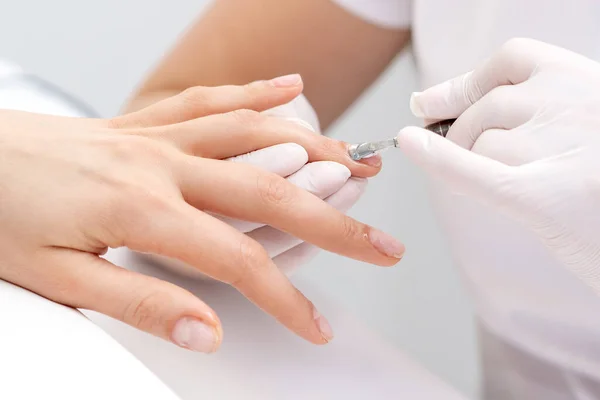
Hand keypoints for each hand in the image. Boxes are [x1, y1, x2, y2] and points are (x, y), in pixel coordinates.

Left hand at [0, 78, 403, 352]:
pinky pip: (212, 101)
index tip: (314, 325)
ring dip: (316, 151)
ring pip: (255, 134)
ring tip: (359, 169)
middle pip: (272, 190)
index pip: (239, 260)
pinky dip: (258, 94)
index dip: (285, 299)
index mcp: (143, 209)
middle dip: (337, 223)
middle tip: (384, 243)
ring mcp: (158, 135)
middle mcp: (163, 164)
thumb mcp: (56, 276)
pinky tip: (292, 90)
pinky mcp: (147, 122)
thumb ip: (139, 301)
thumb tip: (204, 330)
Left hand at [397, 38, 599, 293]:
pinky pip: (475, 171)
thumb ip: (539, 110)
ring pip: (478, 141)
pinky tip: (409, 145)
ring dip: (467, 162)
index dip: (467, 82)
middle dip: (461, 132)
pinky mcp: (544, 198)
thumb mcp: (592, 129)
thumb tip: (430, 102)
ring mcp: (561, 149)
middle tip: (465, 158)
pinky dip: (438, 159)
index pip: (512, 61)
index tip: (435, 101)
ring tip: (505, 184)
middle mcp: (577, 105)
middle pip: (486, 106)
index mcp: (591, 83)